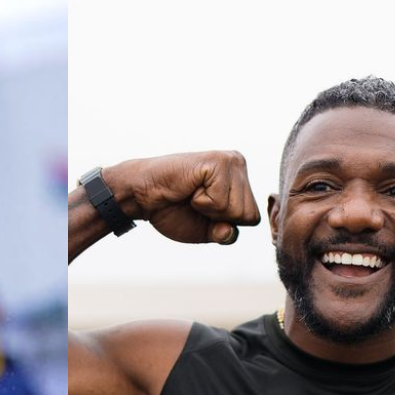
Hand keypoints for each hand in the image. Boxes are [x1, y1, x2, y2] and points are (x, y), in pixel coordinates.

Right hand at [110, 151, 260, 244]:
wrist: (142, 196)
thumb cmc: (172, 210)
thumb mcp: (205, 230)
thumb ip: (225, 234)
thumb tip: (231, 231)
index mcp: (240, 180)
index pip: (252, 218)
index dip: (225, 224)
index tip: (202, 209)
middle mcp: (239, 165)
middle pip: (248, 215)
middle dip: (219, 218)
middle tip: (195, 201)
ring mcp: (230, 161)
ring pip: (237, 210)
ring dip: (209, 210)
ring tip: (192, 193)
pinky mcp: (218, 162)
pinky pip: (221, 202)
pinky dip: (201, 202)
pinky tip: (189, 188)